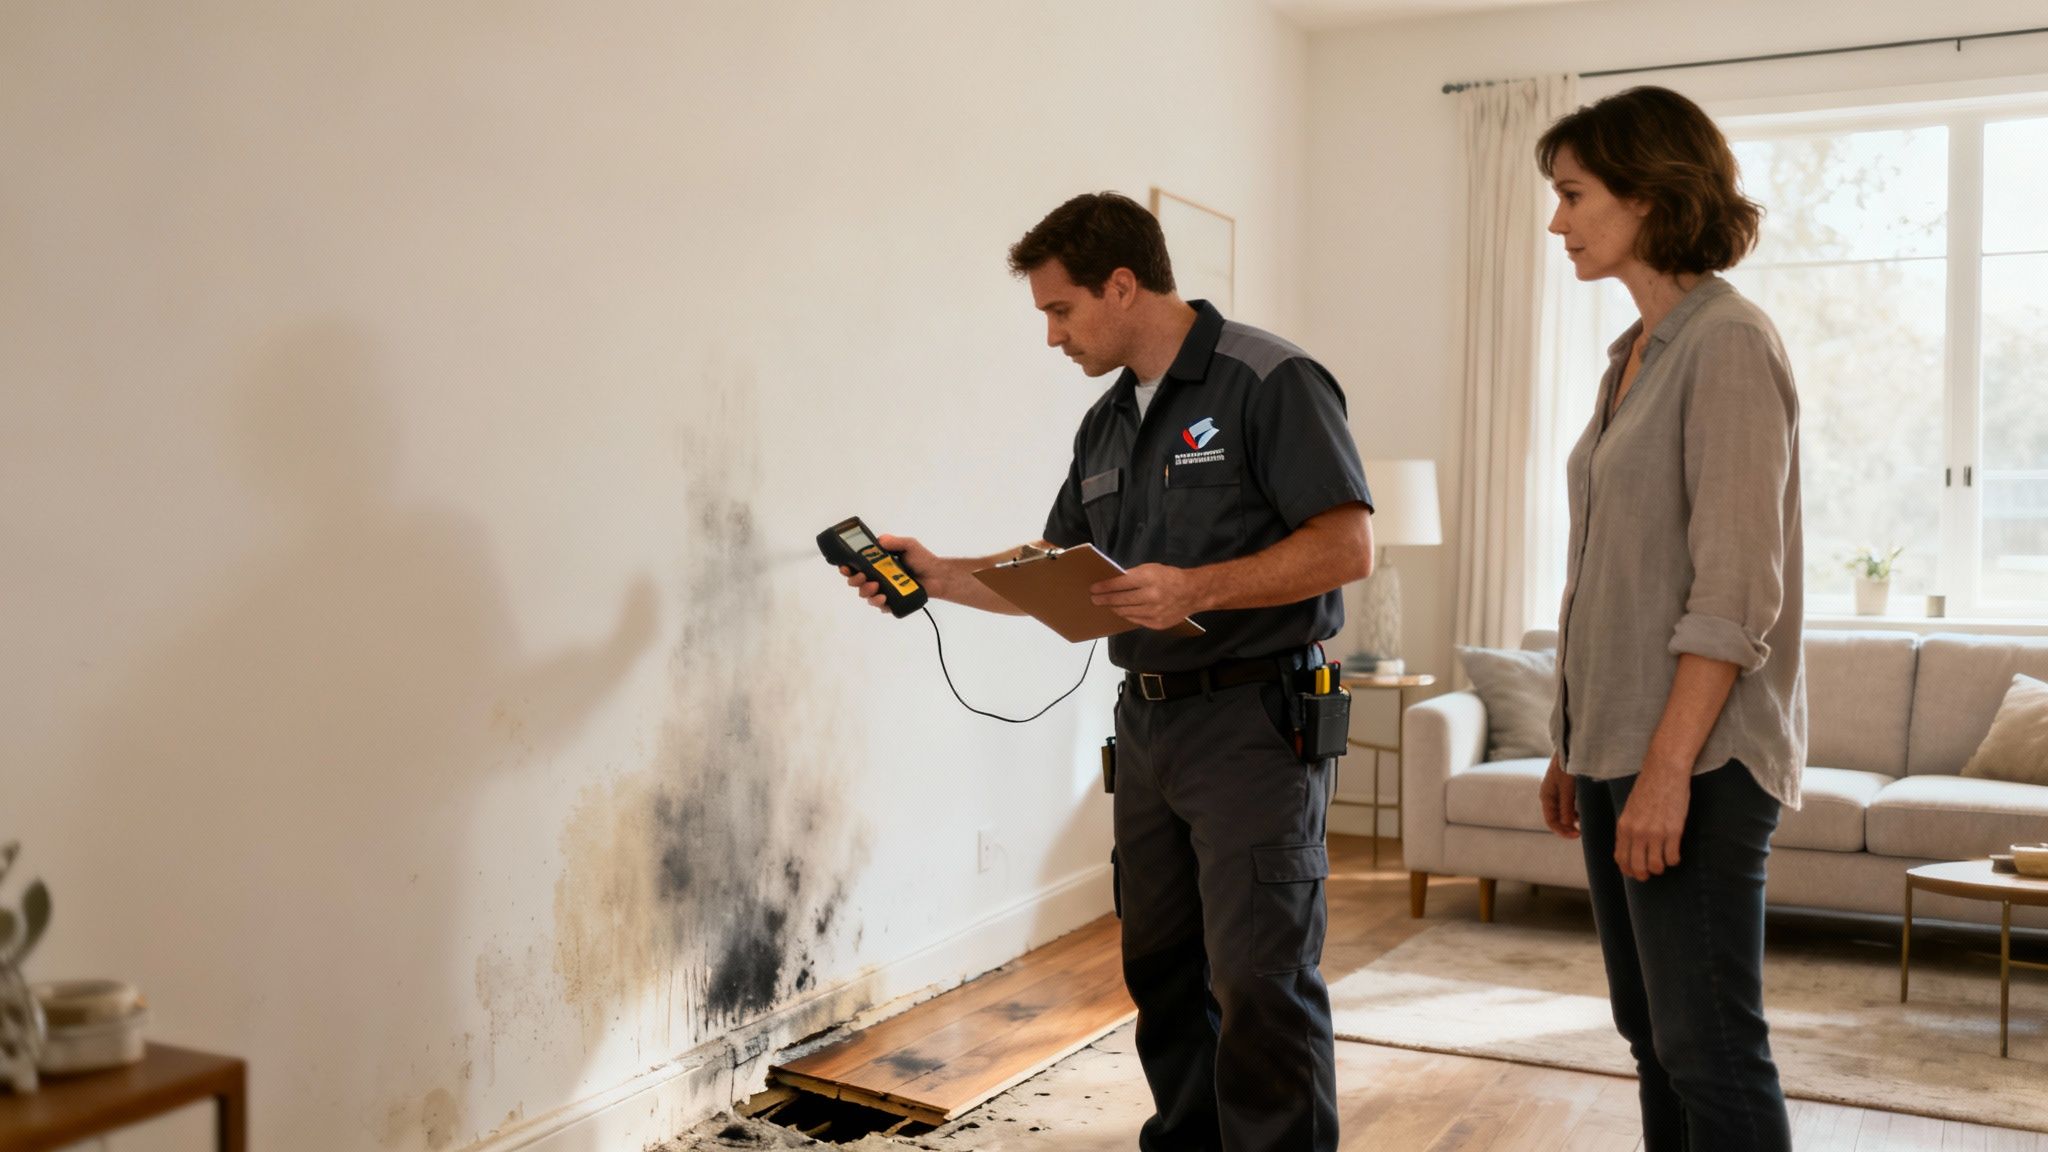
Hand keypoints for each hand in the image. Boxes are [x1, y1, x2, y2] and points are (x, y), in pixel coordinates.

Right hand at [841, 533, 943, 611]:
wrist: (937, 575)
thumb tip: (879, 540)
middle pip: (856, 582)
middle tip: (863, 577)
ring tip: (876, 587)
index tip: (845, 567)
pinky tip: (884, 599)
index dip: (846, 568)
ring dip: (866, 592)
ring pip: (865, 595)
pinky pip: (880, 606)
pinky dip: (879, 603)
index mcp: (877, 564)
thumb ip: (894, 542)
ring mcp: (884, 591)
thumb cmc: (922, 559)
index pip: (856, 566)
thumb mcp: (909, 545)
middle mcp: (877, 577)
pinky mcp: (892, 602)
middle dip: (855, 581)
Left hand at [1089, 564, 1205, 630]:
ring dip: (1114, 608)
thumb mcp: (1152, 569)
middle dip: (1105, 599)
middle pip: (1121, 600)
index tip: (1094, 588)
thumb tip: (1114, 582)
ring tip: (1107, 605)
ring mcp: (1154, 612)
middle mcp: (1150, 596)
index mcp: (1148, 578)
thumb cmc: (1170, 577)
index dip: (1105, 587)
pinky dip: (1127, 615)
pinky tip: (1122, 611)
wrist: (1192, 593)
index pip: (1120, 584)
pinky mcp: (1156, 623)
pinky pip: (1135, 620)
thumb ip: (1133, 576)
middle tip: (1095, 599)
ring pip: (1126, 612)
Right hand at [1539, 753, 1578, 839]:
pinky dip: (1577, 809)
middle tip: (1583, 831)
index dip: (1563, 831)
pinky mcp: (1567, 787)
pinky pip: (1570, 803)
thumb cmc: (1567, 765)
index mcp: (1546, 796)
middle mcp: (1550, 795)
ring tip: (1587, 819)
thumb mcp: (1567, 788)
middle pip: (1557, 818)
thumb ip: (1566, 807)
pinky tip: (1586, 808)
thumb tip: (1568, 826)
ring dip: (1574, 818)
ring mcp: (1558, 791)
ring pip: (1565, 811)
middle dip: (1569, 826)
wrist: (1572, 745)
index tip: (1578, 835)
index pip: (1551, 821)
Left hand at [1614, 765, 1690, 880]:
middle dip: (1643, 874)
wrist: (1664, 772)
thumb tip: (1630, 848)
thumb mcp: (1630, 809)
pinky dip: (1674, 860)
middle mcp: (1637, 832)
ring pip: (1656, 866)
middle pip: (1637, 867)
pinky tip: (1674, 854)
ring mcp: (1656, 833)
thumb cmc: (1648, 788)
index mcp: (1624, 826)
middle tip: (1650, 873)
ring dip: (1660, 868)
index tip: (1634, 872)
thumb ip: (1629, 828)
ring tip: (1663, 862)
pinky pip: (1672, 857)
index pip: (1621, 858)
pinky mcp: (1674, 831)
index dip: (1628, 869)